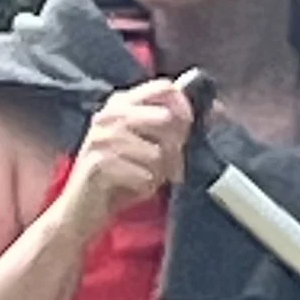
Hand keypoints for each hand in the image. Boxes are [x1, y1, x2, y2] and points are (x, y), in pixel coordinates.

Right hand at [56, 77, 193, 235]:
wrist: (81, 211)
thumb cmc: (120, 177)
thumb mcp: (148, 146)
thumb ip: (175, 126)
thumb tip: (217, 108)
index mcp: (120, 104)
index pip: (164, 88)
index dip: (184, 108)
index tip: (188, 130)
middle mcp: (109, 116)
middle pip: (166, 119)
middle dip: (175, 149)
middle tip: (168, 168)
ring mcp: (102, 138)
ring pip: (158, 152)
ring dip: (159, 173)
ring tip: (145, 178)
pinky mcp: (99, 163)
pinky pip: (146, 174)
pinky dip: (146, 187)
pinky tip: (133, 188)